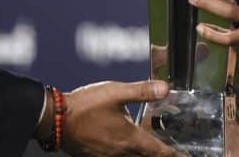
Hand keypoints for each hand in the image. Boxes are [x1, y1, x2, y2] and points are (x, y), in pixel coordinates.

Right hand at [61, 80, 176, 156]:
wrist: (54, 119)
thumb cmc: (84, 106)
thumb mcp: (117, 92)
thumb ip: (142, 91)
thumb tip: (166, 88)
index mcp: (130, 139)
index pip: (159, 151)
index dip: (174, 154)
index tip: (184, 156)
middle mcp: (120, 152)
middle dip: (160, 154)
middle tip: (171, 151)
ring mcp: (106, 156)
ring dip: (143, 152)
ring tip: (150, 146)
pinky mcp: (94, 155)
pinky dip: (127, 152)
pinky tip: (125, 143)